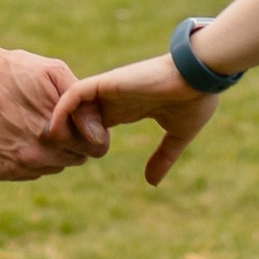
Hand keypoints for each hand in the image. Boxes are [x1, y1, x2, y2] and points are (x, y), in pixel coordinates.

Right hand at [0, 38, 108, 182]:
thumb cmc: (11, 69)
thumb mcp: (54, 72)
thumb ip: (82, 102)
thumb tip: (99, 130)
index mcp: (55, 133)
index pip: (96, 150)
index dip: (91, 132)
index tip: (80, 119)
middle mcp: (35, 156)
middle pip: (74, 159)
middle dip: (70, 141)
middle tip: (51, 116)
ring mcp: (15, 167)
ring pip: (51, 167)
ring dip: (49, 150)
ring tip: (30, 121)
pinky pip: (28, 172)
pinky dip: (26, 156)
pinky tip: (14, 132)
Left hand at [52, 53, 222, 188]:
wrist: (201, 76)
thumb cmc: (195, 99)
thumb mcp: (177, 135)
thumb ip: (163, 157)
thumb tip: (152, 182)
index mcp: (129, 107)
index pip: (95, 123)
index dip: (85, 142)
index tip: (84, 161)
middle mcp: (115, 98)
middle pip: (76, 115)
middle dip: (65, 136)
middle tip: (60, 159)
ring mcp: (109, 90)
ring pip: (70, 105)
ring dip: (61, 125)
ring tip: (58, 148)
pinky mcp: (106, 83)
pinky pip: (73, 94)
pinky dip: (61, 110)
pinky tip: (56, 130)